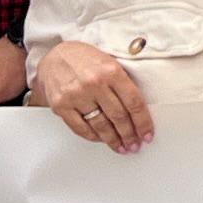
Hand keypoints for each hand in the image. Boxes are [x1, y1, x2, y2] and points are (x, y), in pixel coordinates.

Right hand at [31, 39, 153, 154]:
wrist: (55, 56)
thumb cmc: (85, 59)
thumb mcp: (109, 62)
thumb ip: (123, 83)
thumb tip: (138, 111)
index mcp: (111, 71)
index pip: (134, 102)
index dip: (143, 122)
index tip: (147, 134)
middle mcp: (94, 83)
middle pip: (118, 116)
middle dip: (129, 135)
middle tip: (135, 145)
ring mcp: (76, 95)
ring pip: (100, 125)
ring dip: (113, 140)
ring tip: (121, 147)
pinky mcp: (61, 105)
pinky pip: (80, 127)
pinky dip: (93, 136)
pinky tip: (101, 139)